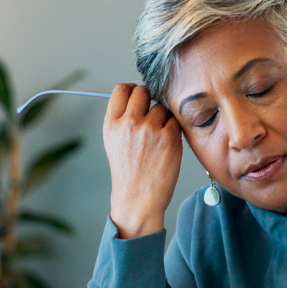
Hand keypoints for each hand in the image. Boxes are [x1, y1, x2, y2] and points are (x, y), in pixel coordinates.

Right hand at [103, 83, 181, 238]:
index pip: (121, 89)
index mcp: (112, 123)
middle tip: (151, 115)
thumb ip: (122, 118)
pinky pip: (175, 121)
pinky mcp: (169, 137)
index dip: (132, 89)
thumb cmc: (128, 172)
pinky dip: (173, 130)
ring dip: (162, 118)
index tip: (137, 95)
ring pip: (161, 107)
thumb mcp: (113, 142)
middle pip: (143, 91)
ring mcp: (150, 129)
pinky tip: (166, 144)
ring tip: (157, 138)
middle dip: (149, 99)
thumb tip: (138, 96)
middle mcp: (129, 123)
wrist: (138, 197)